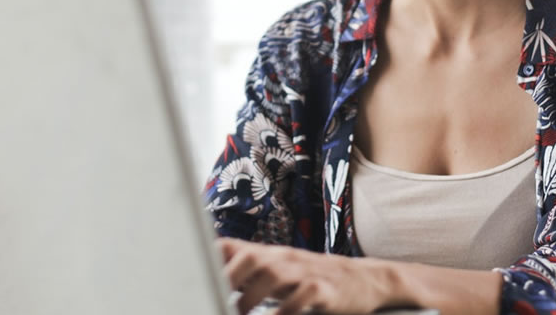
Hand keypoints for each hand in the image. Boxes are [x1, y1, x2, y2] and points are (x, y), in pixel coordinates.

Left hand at [218, 237, 398, 314]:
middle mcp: (285, 259)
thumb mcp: (280, 270)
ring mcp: (306, 272)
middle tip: (214, 298)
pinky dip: (286, 310)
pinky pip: (303, 296)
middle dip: (228, 278)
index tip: (189, 275)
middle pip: (251, 257)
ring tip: (239, 313)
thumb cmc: (314, 279)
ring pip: (274, 274)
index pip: (232, 247)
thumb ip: (249, 272)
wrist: (366, 279)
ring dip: (251, 296)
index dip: (209, 259)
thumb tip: (211, 274)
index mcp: (269, 255)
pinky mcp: (326, 289)